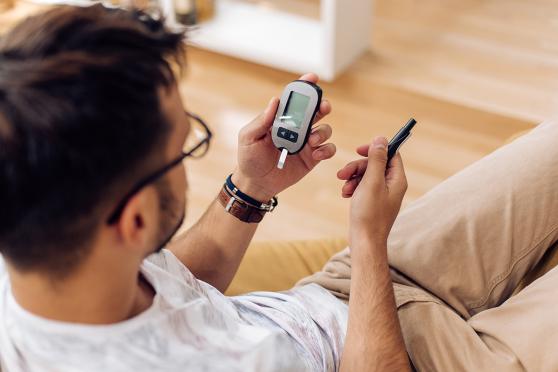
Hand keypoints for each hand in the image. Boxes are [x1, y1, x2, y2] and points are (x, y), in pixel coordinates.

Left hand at [232, 73, 335, 200]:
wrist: (256, 183)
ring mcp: (306, 143)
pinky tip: (315, 154)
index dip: (304, 86)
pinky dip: (326, 149)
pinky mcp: (312, 158)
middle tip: (323, 106)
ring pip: (325, 129)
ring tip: (312, 141)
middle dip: (322, 104)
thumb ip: (261, 120)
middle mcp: (296, 127)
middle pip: (316, 110)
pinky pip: (328, 149)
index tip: (313, 78)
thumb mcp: (248, 137)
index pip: (294, 99)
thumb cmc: (249, 158)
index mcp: (281, 119)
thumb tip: (275, 100)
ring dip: (322, 131)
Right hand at [338, 137, 406, 246]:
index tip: (359, 150)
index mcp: (397, 180)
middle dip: (357, 167)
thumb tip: (381, 139)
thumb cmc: (369, 214)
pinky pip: (362, 187)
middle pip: (375, 164)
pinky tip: (345, 195)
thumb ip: (377, 159)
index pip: (391, 154)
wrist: (364, 241)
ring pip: (366, 175)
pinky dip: (353, 188)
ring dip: (352, 178)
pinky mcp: (373, 202)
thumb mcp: (372, 182)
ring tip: (344, 188)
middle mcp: (392, 186)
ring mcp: (382, 194)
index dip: (375, 149)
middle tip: (342, 173)